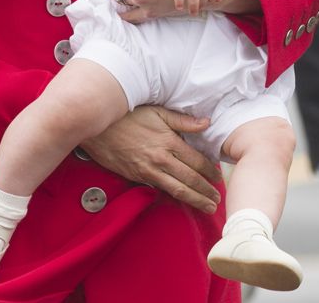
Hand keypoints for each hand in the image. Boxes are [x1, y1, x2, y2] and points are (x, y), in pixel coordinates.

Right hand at [81, 105, 222, 213]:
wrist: (100, 127)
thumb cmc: (129, 115)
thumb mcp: (157, 112)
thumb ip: (183, 121)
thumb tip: (207, 122)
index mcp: (169, 141)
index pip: (196, 161)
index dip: (210, 171)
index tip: (218, 177)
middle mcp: (162, 158)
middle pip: (190, 179)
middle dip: (206, 191)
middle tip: (217, 199)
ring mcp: (150, 170)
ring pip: (178, 189)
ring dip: (195, 200)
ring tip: (207, 207)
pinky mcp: (138, 177)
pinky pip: (160, 189)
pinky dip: (174, 197)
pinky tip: (181, 200)